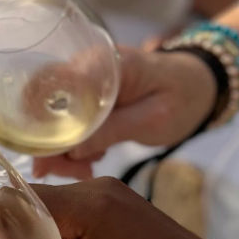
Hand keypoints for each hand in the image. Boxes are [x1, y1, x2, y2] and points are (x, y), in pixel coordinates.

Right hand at [31, 48, 216, 179]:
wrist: (198, 86)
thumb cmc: (183, 97)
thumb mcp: (153, 120)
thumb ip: (112, 131)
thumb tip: (71, 150)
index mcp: (101, 64)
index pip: (48, 90)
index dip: (39, 128)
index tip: (49, 163)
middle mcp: (83, 66)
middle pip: (41, 107)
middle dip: (50, 147)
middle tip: (74, 174)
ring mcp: (81, 81)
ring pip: (48, 119)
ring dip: (60, 151)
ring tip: (85, 170)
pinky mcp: (83, 97)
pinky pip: (62, 123)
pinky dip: (70, 146)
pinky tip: (88, 160)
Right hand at [31, 177, 225, 238]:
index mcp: (89, 208)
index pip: (19, 200)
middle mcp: (95, 188)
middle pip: (29, 198)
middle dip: (3, 224)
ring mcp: (106, 190)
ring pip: (47, 202)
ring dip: (28, 228)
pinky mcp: (113, 200)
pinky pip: (68, 207)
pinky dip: (51, 228)